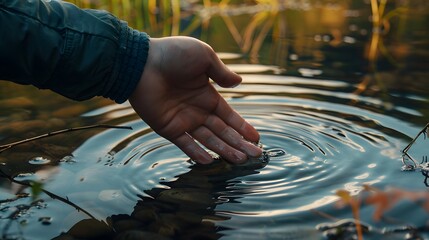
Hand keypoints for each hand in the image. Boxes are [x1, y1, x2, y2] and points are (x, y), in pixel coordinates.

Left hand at [129, 36, 261, 163]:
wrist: (142, 62)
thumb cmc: (173, 54)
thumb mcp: (203, 56)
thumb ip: (221, 72)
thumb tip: (239, 82)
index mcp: (207, 95)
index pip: (229, 116)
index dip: (242, 127)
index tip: (255, 138)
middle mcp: (197, 110)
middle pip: (223, 131)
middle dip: (239, 143)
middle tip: (255, 155)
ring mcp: (183, 120)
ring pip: (208, 139)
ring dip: (224, 150)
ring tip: (240, 160)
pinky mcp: (168, 127)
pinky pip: (185, 143)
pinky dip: (196, 153)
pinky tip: (210, 161)